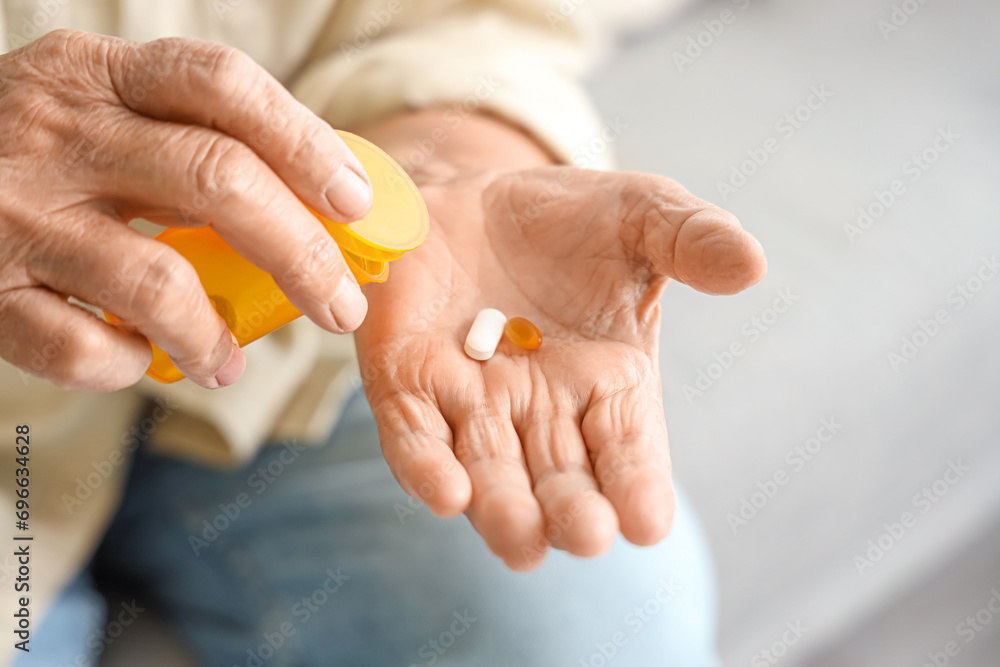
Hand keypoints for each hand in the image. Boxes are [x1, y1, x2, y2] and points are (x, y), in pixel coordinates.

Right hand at [0, 30, 372, 389]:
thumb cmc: (39, 152)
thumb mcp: (105, 112)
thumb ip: (193, 140)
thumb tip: (323, 208)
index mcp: (102, 75)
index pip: (224, 86)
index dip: (304, 142)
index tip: (355, 201)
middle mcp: (58, 131)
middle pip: (217, 180)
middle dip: (301, 253)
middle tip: (341, 306)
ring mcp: (15, 211)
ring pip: (154, 279)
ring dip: (215, 333)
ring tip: (233, 361)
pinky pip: (78, 346)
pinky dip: (127, 363)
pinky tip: (138, 356)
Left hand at [355, 112, 765, 569]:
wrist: (471, 195)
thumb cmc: (568, 219)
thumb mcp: (639, 214)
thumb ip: (690, 238)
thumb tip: (752, 265)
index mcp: (608, 382)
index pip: (628, 447)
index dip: (637, 484)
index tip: (647, 522)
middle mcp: (542, 409)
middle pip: (559, 478)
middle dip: (572, 511)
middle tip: (586, 536)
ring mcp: (472, 403)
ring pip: (487, 473)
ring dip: (501, 510)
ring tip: (521, 541)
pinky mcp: (407, 384)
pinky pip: (414, 436)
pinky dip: (426, 466)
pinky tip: (445, 493)